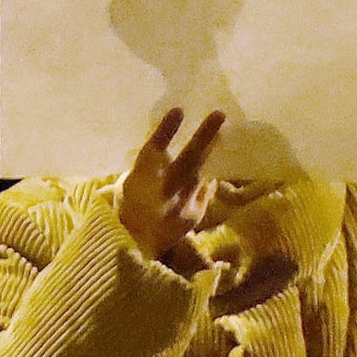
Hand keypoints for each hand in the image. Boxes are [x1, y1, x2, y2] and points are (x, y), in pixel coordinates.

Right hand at [114, 108, 225, 265]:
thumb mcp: (132, 180)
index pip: (152, 152)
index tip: (178, 110)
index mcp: (138, 181)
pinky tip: (218, 160)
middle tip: (220, 114)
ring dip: (213, 153)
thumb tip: (171, 130)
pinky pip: (206, 190)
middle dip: (203, 137)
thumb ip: (151, 161)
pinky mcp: (193, 216)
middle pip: (185, 161)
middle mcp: (160, 194)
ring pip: (200, 175)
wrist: (136, 247)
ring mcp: (179, 207)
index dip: (165, 130)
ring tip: (224, 132)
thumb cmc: (132, 205)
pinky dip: (210, 175)